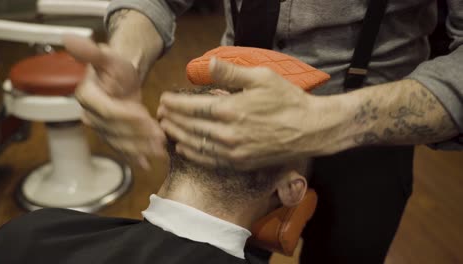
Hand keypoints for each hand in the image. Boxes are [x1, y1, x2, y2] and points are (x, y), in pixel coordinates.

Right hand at [63, 35, 165, 168]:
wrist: (121, 78)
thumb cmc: (115, 66)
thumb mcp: (108, 57)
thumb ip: (91, 52)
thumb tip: (68, 39)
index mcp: (88, 97)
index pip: (109, 111)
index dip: (128, 117)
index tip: (148, 118)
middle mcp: (91, 115)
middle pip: (117, 130)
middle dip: (139, 135)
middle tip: (161, 138)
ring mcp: (101, 128)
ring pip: (121, 141)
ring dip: (140, 148)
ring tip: (160, 151)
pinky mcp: (112, 135)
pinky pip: (122, 148)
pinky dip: (134, 157)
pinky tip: (146, 165)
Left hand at [158, 58, 348, 169]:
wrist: (310, 129)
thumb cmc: (288, 100)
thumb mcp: (261, 77)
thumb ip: (230, 73)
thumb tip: (207, 63)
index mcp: (230, 109)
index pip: (192, 107)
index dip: (174, 103)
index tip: (163, 99)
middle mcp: (228, 133)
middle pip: (190, 127)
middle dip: (171, 119)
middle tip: (159, 114)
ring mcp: (233, 151)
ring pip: (196, 145)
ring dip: (177, 136)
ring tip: (166, 129)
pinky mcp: (241, 162)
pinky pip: (209, 160)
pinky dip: (193, 154)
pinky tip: (184, 148)